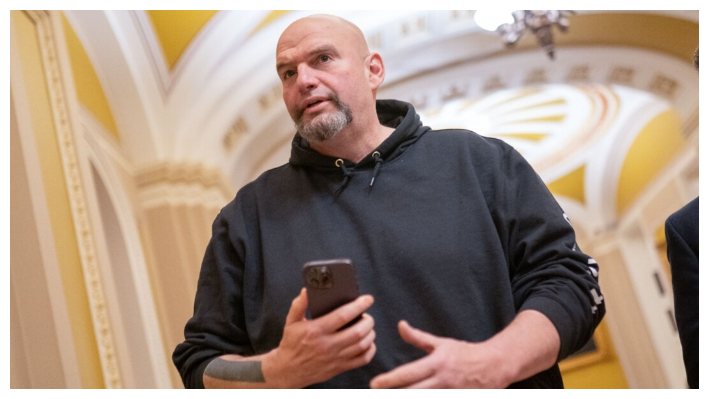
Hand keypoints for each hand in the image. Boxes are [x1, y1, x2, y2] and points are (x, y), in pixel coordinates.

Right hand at [265, 289, 376, 387]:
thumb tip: (306, 291)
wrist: (288, 370)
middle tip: (367, 315)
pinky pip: (362, 360)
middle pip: (357, 331)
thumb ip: (299, 305)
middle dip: (368, 320)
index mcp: (316, 330)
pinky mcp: (339, 368)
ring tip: (367, 327)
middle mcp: (327, 345)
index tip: (368, 299)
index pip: (343, 316)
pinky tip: (367, 342)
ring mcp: (335, 358)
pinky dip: (370, 350)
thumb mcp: (291, 322)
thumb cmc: (291, 344)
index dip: (358, 306)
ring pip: (362, 345)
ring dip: (370, 333)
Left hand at [369, 320, 513, 388]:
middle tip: (374, 395)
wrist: (494, 365)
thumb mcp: (441, 343)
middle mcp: (443, 380)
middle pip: (413, 392)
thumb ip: (418, 338)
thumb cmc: (464, 353)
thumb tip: (400, 325)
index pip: (408, 374)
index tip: (373, 384)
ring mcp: (451, 393)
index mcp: (437, 363)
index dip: (389, 380)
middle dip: (393, 395)